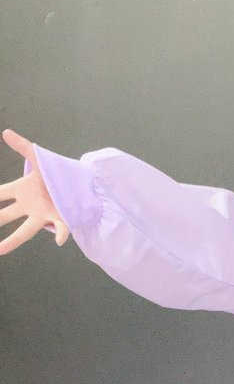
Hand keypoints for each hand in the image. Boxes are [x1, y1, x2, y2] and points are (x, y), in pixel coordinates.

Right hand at [0, 129, 69, 253]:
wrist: (76, 181)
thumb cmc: (54, 173)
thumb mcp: (39, 158)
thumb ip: (23, 147)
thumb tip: (6, 133)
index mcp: (21, 190)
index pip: (0, 195)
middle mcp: (28, 206)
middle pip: (6, 216)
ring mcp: (42, 214)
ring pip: (25, 230)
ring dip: (13, 241)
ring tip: (0, 250)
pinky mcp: (59, 219)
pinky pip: (60, 229)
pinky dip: (60, 235)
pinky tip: (59, 240)